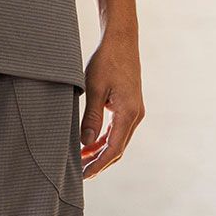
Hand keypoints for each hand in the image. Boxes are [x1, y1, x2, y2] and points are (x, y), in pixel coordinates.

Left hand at [81, 29, 144, 177]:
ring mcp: (134, 111)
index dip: (98, 164)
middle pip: (117, 148)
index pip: (113, 149)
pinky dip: (104, 139)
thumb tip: (85, 143)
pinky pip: (118, 129)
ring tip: (81, 159)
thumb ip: (91, 118)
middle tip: (80, 173)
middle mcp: (135, 115)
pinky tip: (90, 143)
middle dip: (99, 162)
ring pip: (118, 140)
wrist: (121, 40)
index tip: (84, 175)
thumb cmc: (107, 61)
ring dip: (100, 151)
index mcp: (128, 113)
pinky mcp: (130, 106)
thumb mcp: (95, 89)